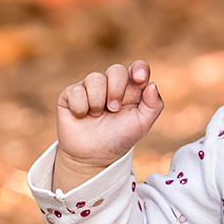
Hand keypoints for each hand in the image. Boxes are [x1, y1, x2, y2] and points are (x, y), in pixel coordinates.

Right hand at [53, 60, 162, 188]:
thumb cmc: (120, 138)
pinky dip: (81, 107)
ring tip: (98, 116)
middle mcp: (111, 84)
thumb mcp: (142, 124)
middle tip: (114, 109)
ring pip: (95, 78)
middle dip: (117, 89)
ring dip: (98, 101)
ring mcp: (90, 87)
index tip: (140, 79)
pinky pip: (76, 90)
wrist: (93, 155)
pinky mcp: (70, 94)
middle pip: (116, 69)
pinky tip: (83, 116)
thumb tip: (152, 84)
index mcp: (131, 89)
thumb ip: (153, 105)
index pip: (138, 67)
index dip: (139, 68)